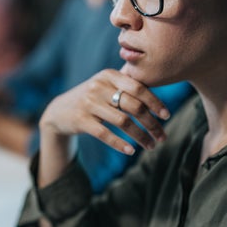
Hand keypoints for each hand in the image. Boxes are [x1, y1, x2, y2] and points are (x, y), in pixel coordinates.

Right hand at [40, 68, 169, 154]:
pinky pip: (105, 134)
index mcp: (108, 75)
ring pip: (123, 122)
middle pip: (133, 106)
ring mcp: (88, 103)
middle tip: (162, 137)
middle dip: (151, 123)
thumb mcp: (105, 85)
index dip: (155, 102)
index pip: (138, 87)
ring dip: (140, 136)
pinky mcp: (81, 120)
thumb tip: (158, 93)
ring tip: (151, 146)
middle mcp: (98, 87)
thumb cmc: (91, 99)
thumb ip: (127, 85)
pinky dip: (120, 144)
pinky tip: (131, 151)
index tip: (167, 116)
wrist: (59, 111)